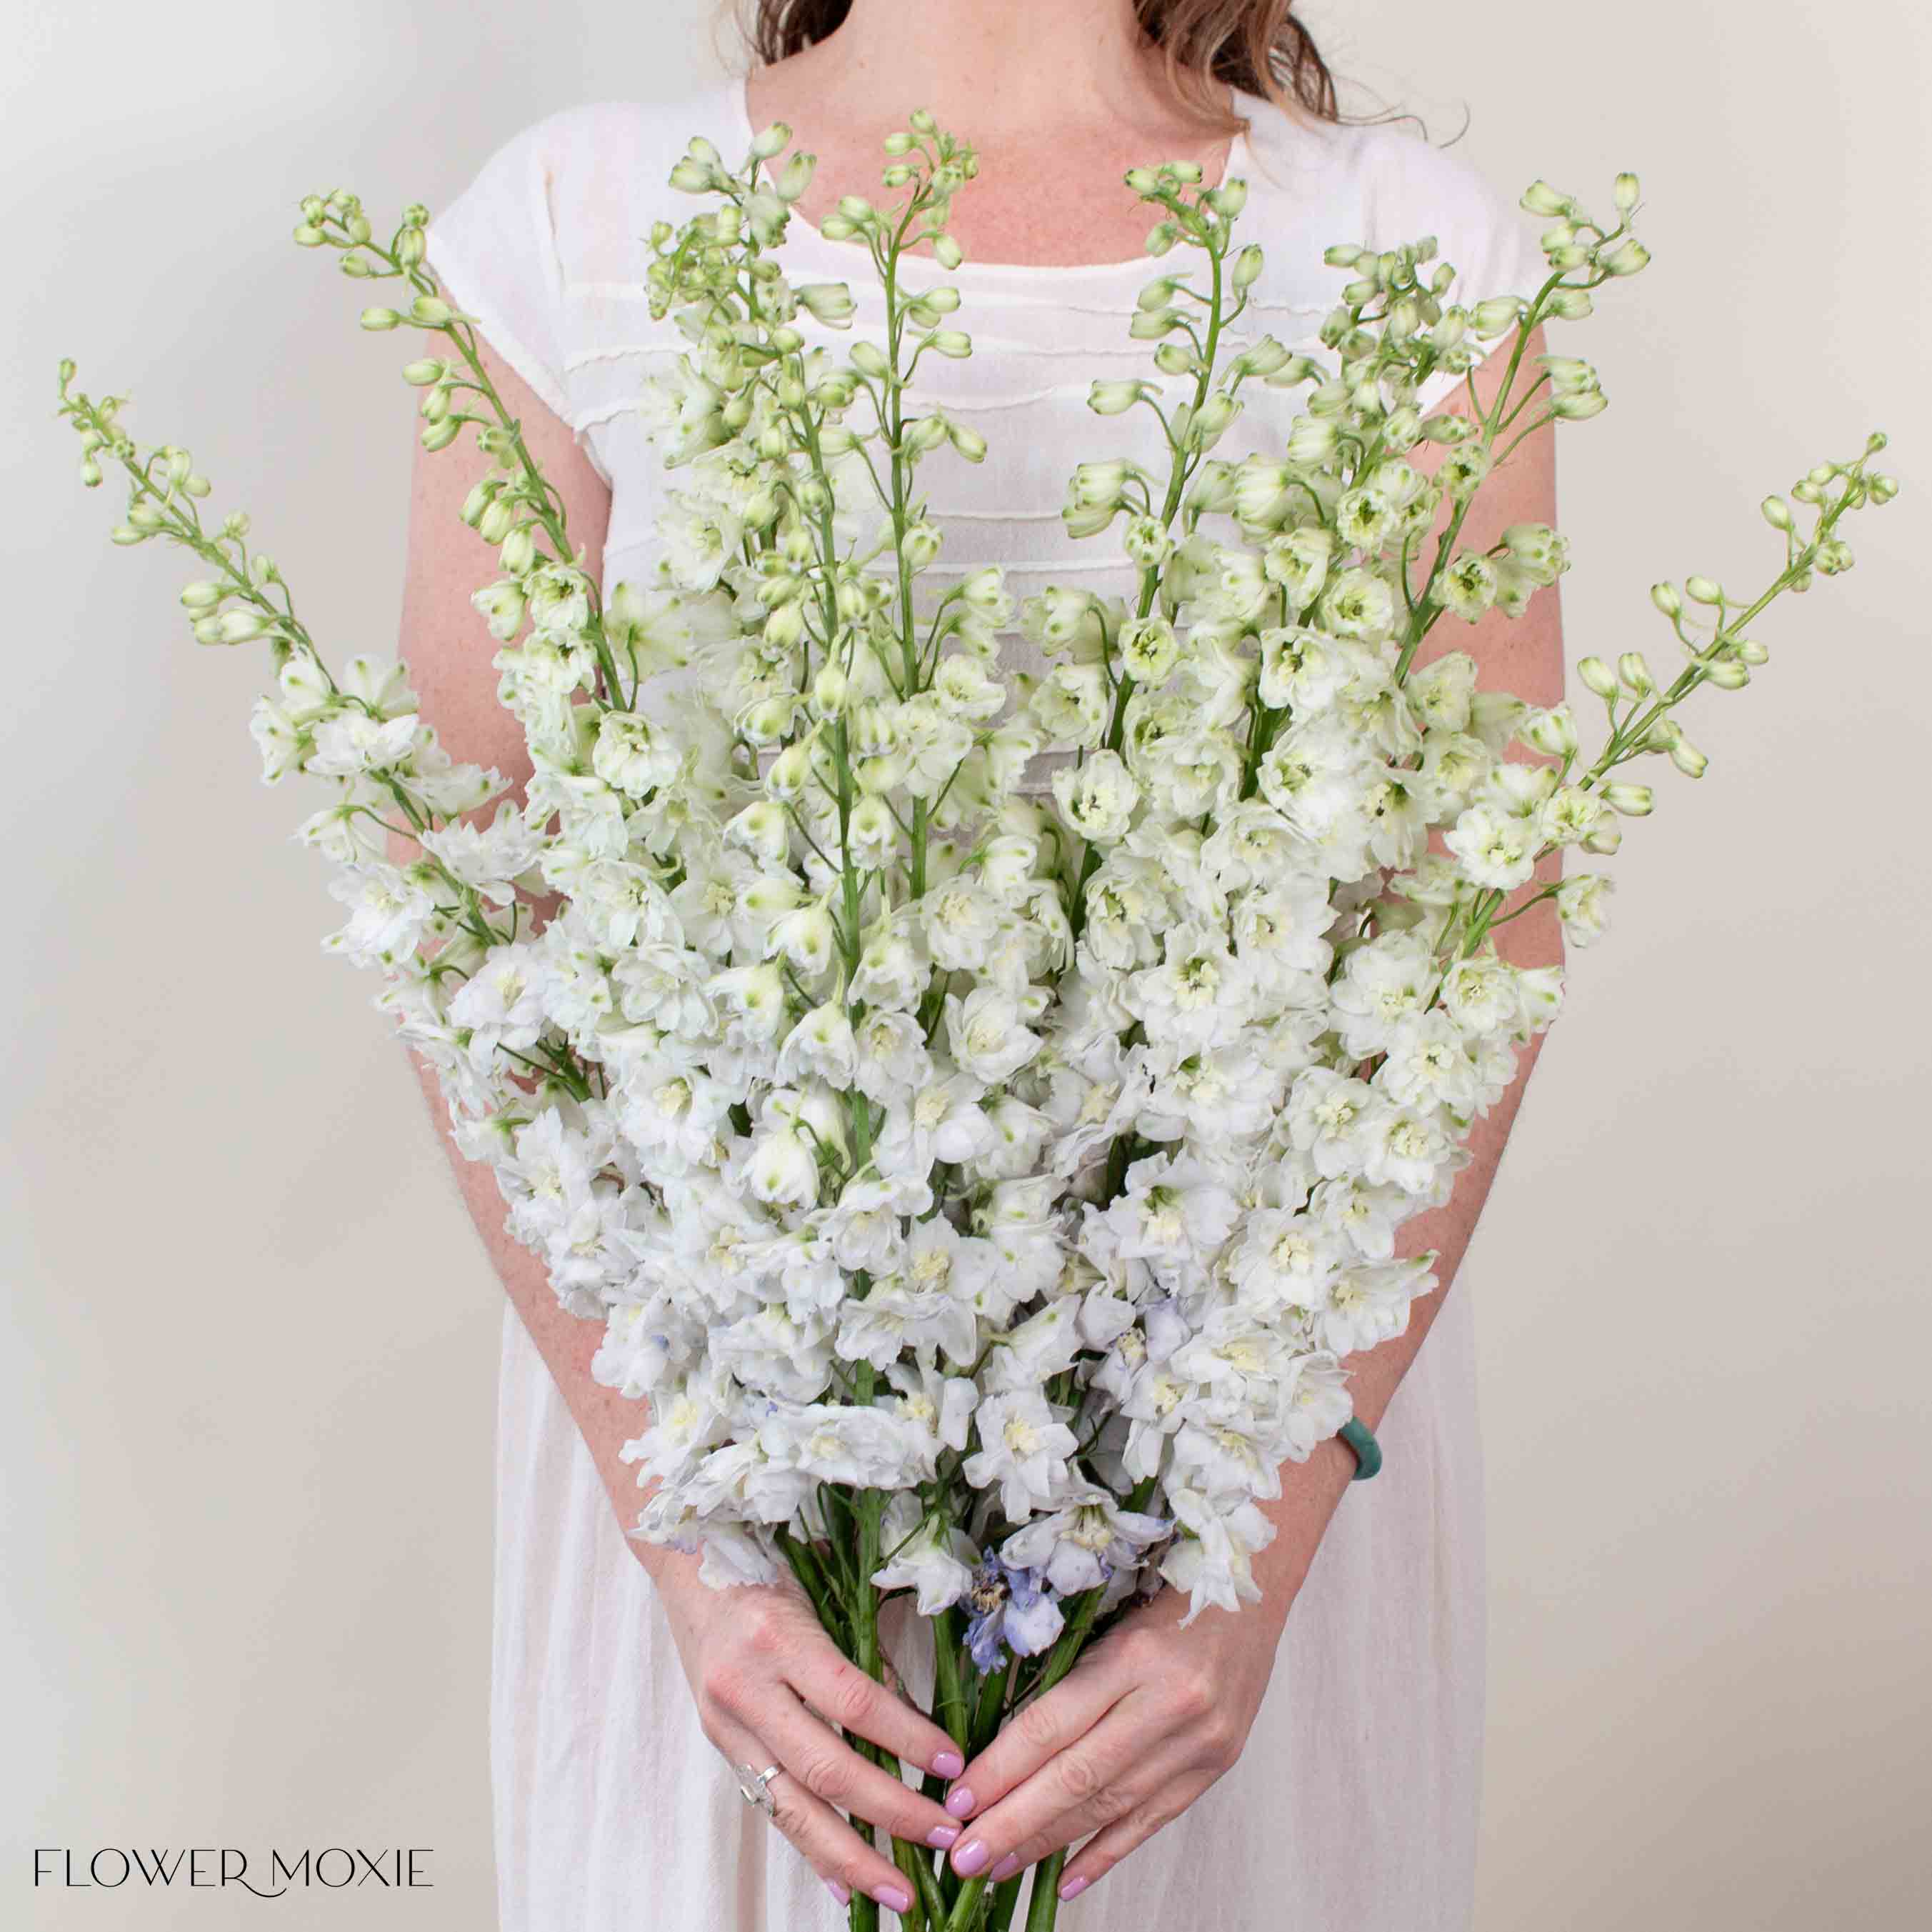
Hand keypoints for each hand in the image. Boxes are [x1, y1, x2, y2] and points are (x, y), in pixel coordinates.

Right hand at [654, 1561, 967, 1913]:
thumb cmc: (769, 1567)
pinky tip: (844, 1885)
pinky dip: (811, 1849)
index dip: (907, 1739)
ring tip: (901, 1890)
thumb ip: (865, 1654)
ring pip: (793, 1808)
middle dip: (891, 1813)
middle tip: (946, 1836)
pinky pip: (772, 1808)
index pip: (854, 1702)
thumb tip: (918, 1721)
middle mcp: (746, 1688)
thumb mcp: (822, 1591)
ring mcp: (727, 1725)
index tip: (954, 1764)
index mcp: (778, 1637)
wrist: (688, 1564)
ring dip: (852, 1857)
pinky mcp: (721, 1747)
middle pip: (825, 1768)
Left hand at [940, 1586, 1285, 1902]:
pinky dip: (1105, 1854)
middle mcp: (1168, 1704)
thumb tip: (999, 1747)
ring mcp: (1198, 1742)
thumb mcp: (1111, 1621)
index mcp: (1132, 1656)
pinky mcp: (1215, 1766)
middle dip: (1014, 1822)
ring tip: (1000, 1867)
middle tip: (965, 1856)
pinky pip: (1152, 1821)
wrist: (1251, 1592)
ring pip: (1109, 1806)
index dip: (1001, 1767)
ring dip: (1049, 1843)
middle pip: (1077, 1777)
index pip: (1052, 1725)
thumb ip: (1065, 1677)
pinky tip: (1065, 1880)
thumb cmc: (1167, 1598)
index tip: (960, 1800)